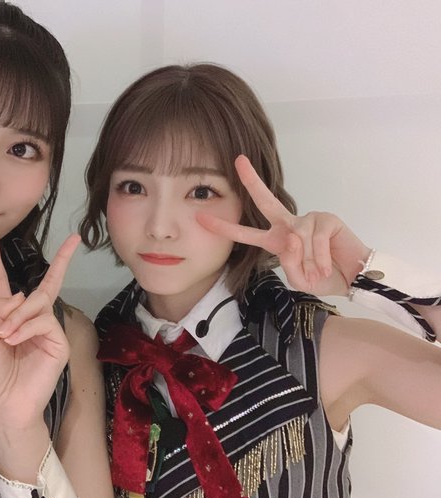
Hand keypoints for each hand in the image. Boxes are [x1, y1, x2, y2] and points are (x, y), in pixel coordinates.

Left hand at [0, 233, 80, 428]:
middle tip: (73, 240)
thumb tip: (22, 294)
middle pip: (44, 286)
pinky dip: (26, 327)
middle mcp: (29, 321)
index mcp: (6, 319)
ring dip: (18, 315)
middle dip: (60, 261)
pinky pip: (44, 321)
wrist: (2, 408)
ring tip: (4, 336)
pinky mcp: (58, 343)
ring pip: (38, 303)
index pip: (2, 284)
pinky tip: (13, 340)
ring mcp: (46, 331)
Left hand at [196, 155, 371, 295]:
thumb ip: (289, 263)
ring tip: (319, 271)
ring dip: (308, 261)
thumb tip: (292, 237)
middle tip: (238, 161)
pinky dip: (321, 257)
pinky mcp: (326, 218)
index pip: (246, 232)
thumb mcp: (299, 278)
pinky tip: (327, 265)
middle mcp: (288, 225)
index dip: (224, 227)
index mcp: (276, 239)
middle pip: (265, 200)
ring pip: (296, 238)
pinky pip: (315, 238)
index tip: (200, 217)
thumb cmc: (325, 277)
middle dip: (251, 180)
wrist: (354, 279)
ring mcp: (308, 218)